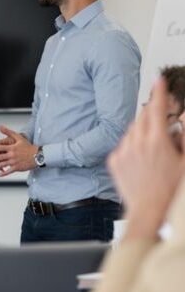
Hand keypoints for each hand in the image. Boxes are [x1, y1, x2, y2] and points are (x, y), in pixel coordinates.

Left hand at [0, 125, 37, 175]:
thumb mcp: (19, 137)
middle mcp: (12, 155)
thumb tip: (0, 126)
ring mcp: (14, 162)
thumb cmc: (28, 146)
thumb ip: (8, 132)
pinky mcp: (17, 168)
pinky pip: (8, 171)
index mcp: (12, 147)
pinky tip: (0, 174)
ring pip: (2, 165)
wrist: (38, 155)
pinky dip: (3, 174)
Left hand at [107, 77, 184, 238]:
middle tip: (162, 119)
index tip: (158, 80)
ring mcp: (122, 151)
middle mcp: (136, 143)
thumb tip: (184, 117)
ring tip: (154, 146)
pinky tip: (141, 158)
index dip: (159, 92)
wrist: (149, 210)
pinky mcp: (113, 161)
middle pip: (142, 117)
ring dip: (142, 130)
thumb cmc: (171, 189)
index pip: (157, 109)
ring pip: (131, 130)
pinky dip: (131, 144)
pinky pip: (122, 145)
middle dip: (152, 112)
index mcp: (156, 141)